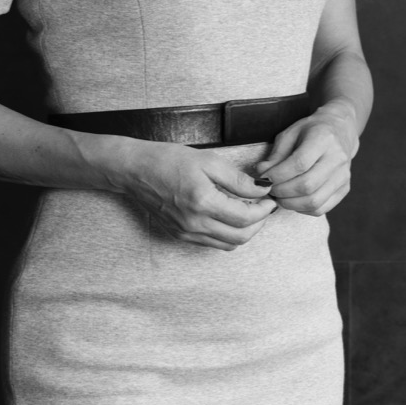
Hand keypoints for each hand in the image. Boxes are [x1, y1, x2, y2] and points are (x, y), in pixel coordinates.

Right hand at [117, 142, 276, 250]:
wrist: (135, 170)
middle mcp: (195, 224)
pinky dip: (228, 234)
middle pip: (241, 237)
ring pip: (228, 244)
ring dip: (245, 231)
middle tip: (264, 205)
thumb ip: (238, 179)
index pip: (246, 217)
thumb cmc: (168, 160)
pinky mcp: (181, 236)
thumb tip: (262, 189)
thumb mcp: (208, 161)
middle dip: (259, 223)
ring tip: (249, 211)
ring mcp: (187, 233)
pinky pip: (213, 243)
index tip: (270, 197)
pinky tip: (229, 217)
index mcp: (203, 202)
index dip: (264, 209)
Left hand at [254, 104, 358, 216]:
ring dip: (290, 203)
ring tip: (278, 196)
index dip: (278, 175)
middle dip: (282, 191)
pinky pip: (320, 209)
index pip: (300, 163)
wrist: (339, 131)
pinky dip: (301, 209)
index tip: (264, 178)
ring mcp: (343, 176)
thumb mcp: (290, 134)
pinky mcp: (344, 189)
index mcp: (323, 139)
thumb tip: (260, 174)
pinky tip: (292, 200)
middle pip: (307, 185)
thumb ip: (275, 155)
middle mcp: (337, 159)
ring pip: (314, 201)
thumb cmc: (310, 132)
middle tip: (269, 189)